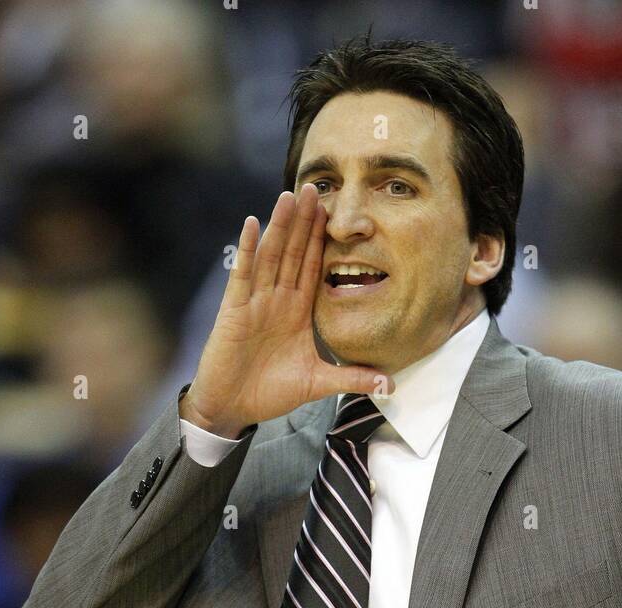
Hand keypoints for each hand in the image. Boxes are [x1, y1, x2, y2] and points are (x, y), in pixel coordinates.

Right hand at [181, 183, 392, 436]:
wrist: (233, 407)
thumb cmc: (269, 392)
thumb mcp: (318, 384)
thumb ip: (351, 378)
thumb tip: (389, 385)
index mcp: (297, 311)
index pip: (313, 267)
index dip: (323, 240)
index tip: (336, 212)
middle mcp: (277, 300)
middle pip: (293, 252)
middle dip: (304, 221)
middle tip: (316, 187)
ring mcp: (255, 302)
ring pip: (271, 256)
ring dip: (280, 226)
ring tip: (290, 195)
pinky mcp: (234, 311)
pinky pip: (243, 275)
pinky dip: (248, 250)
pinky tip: (253, 224)